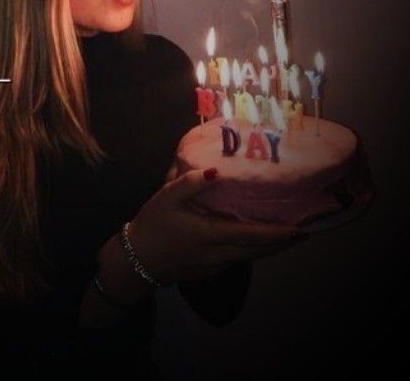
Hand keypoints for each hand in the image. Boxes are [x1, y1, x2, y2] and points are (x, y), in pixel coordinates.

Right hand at [127, 169, 302, 283]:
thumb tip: (217, 171)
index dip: (276, 234)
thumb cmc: (152, 224)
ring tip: (287, 236)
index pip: (250, 236)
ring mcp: (215, 265)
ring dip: (270, 248)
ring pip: (249, 257)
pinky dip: (253, 250)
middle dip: (281, 243)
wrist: (136, 260)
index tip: (298, 230)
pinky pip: (238, 259)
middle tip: (303, 233)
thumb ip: (190, 182)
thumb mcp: (165, 197)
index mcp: (208, 234)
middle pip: (257, 251)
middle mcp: (217, 254)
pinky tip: (257, 241)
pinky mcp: (210, 270)